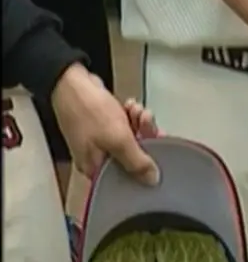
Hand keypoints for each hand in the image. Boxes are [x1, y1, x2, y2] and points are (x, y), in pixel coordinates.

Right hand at [51, 64, 159, 185]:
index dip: (146, 166)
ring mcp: (99, 141)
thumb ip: (137, 162)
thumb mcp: (118, 140)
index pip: (129, 178)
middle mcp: (97, 158)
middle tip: (147, 124)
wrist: (71, 81)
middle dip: (144, 139)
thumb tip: (152, 180)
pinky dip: (131, 117)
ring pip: (131, 140)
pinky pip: (125, 127)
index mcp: (96, 169)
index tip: (161, 153)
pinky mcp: (102, 126)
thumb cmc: (87, 110)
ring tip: (137, 111)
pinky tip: (130, 107)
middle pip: (132, 158)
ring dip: (140, 124)